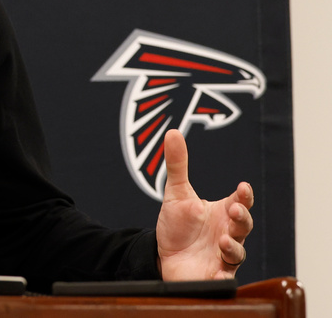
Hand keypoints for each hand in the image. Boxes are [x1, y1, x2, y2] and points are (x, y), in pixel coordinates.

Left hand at [156, 129, 253, 279]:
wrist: (162, 255)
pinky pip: (226, 276)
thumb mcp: (175, 193)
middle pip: (244, 226)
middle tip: (234, 210)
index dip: (244, 196)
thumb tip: (173, 132)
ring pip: (238, 252)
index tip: (242, 187)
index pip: (240, 202)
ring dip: (234, 246)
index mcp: (222, 213)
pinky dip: (224, 273)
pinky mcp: (215, 274)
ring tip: (223, 239)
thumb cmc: (176, 224)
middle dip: (242, 217)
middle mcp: (227, 233)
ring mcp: (223, 255)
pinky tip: (218, 268)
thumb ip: (177, 165)